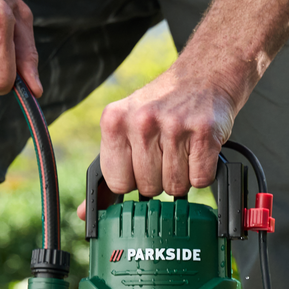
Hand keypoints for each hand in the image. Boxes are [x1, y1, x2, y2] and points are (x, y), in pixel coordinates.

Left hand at [79, 0, 288, 211]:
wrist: (205, 75)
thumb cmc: (163, 107)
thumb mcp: (127, 127)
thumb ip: (109, 169)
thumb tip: (84, 213)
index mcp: (114, 120)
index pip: (118, 184)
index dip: (133, 180)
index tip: (142, 164)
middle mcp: (141, 121)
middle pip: (147, 189)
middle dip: (160, 179)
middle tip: (167, 153)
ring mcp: (174, 126)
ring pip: (175, 188)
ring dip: (183, 177)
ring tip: (183, 150)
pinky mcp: (204, 132)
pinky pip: (200, 180)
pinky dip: (202, 172)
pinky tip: (199, 149)